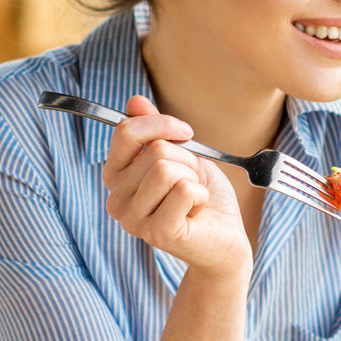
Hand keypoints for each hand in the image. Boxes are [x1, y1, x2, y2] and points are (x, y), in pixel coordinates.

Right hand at [102, 95, 250, 274]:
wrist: (225, 239)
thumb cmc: (202, 197)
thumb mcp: (181, 155)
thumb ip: (154, 130)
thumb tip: (134, 101)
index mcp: (116, 177)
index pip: (126, 131)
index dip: (161, 124)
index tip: (186, 133)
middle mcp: (116, 200)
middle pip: (155, 151)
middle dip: (187, 160)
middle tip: (192, 182)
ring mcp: (133, 220)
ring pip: (166, 169)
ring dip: (193, 178)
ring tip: (193, 197)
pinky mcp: (157, 233)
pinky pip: (184, 190)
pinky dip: (200, 195)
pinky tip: (197, 212)